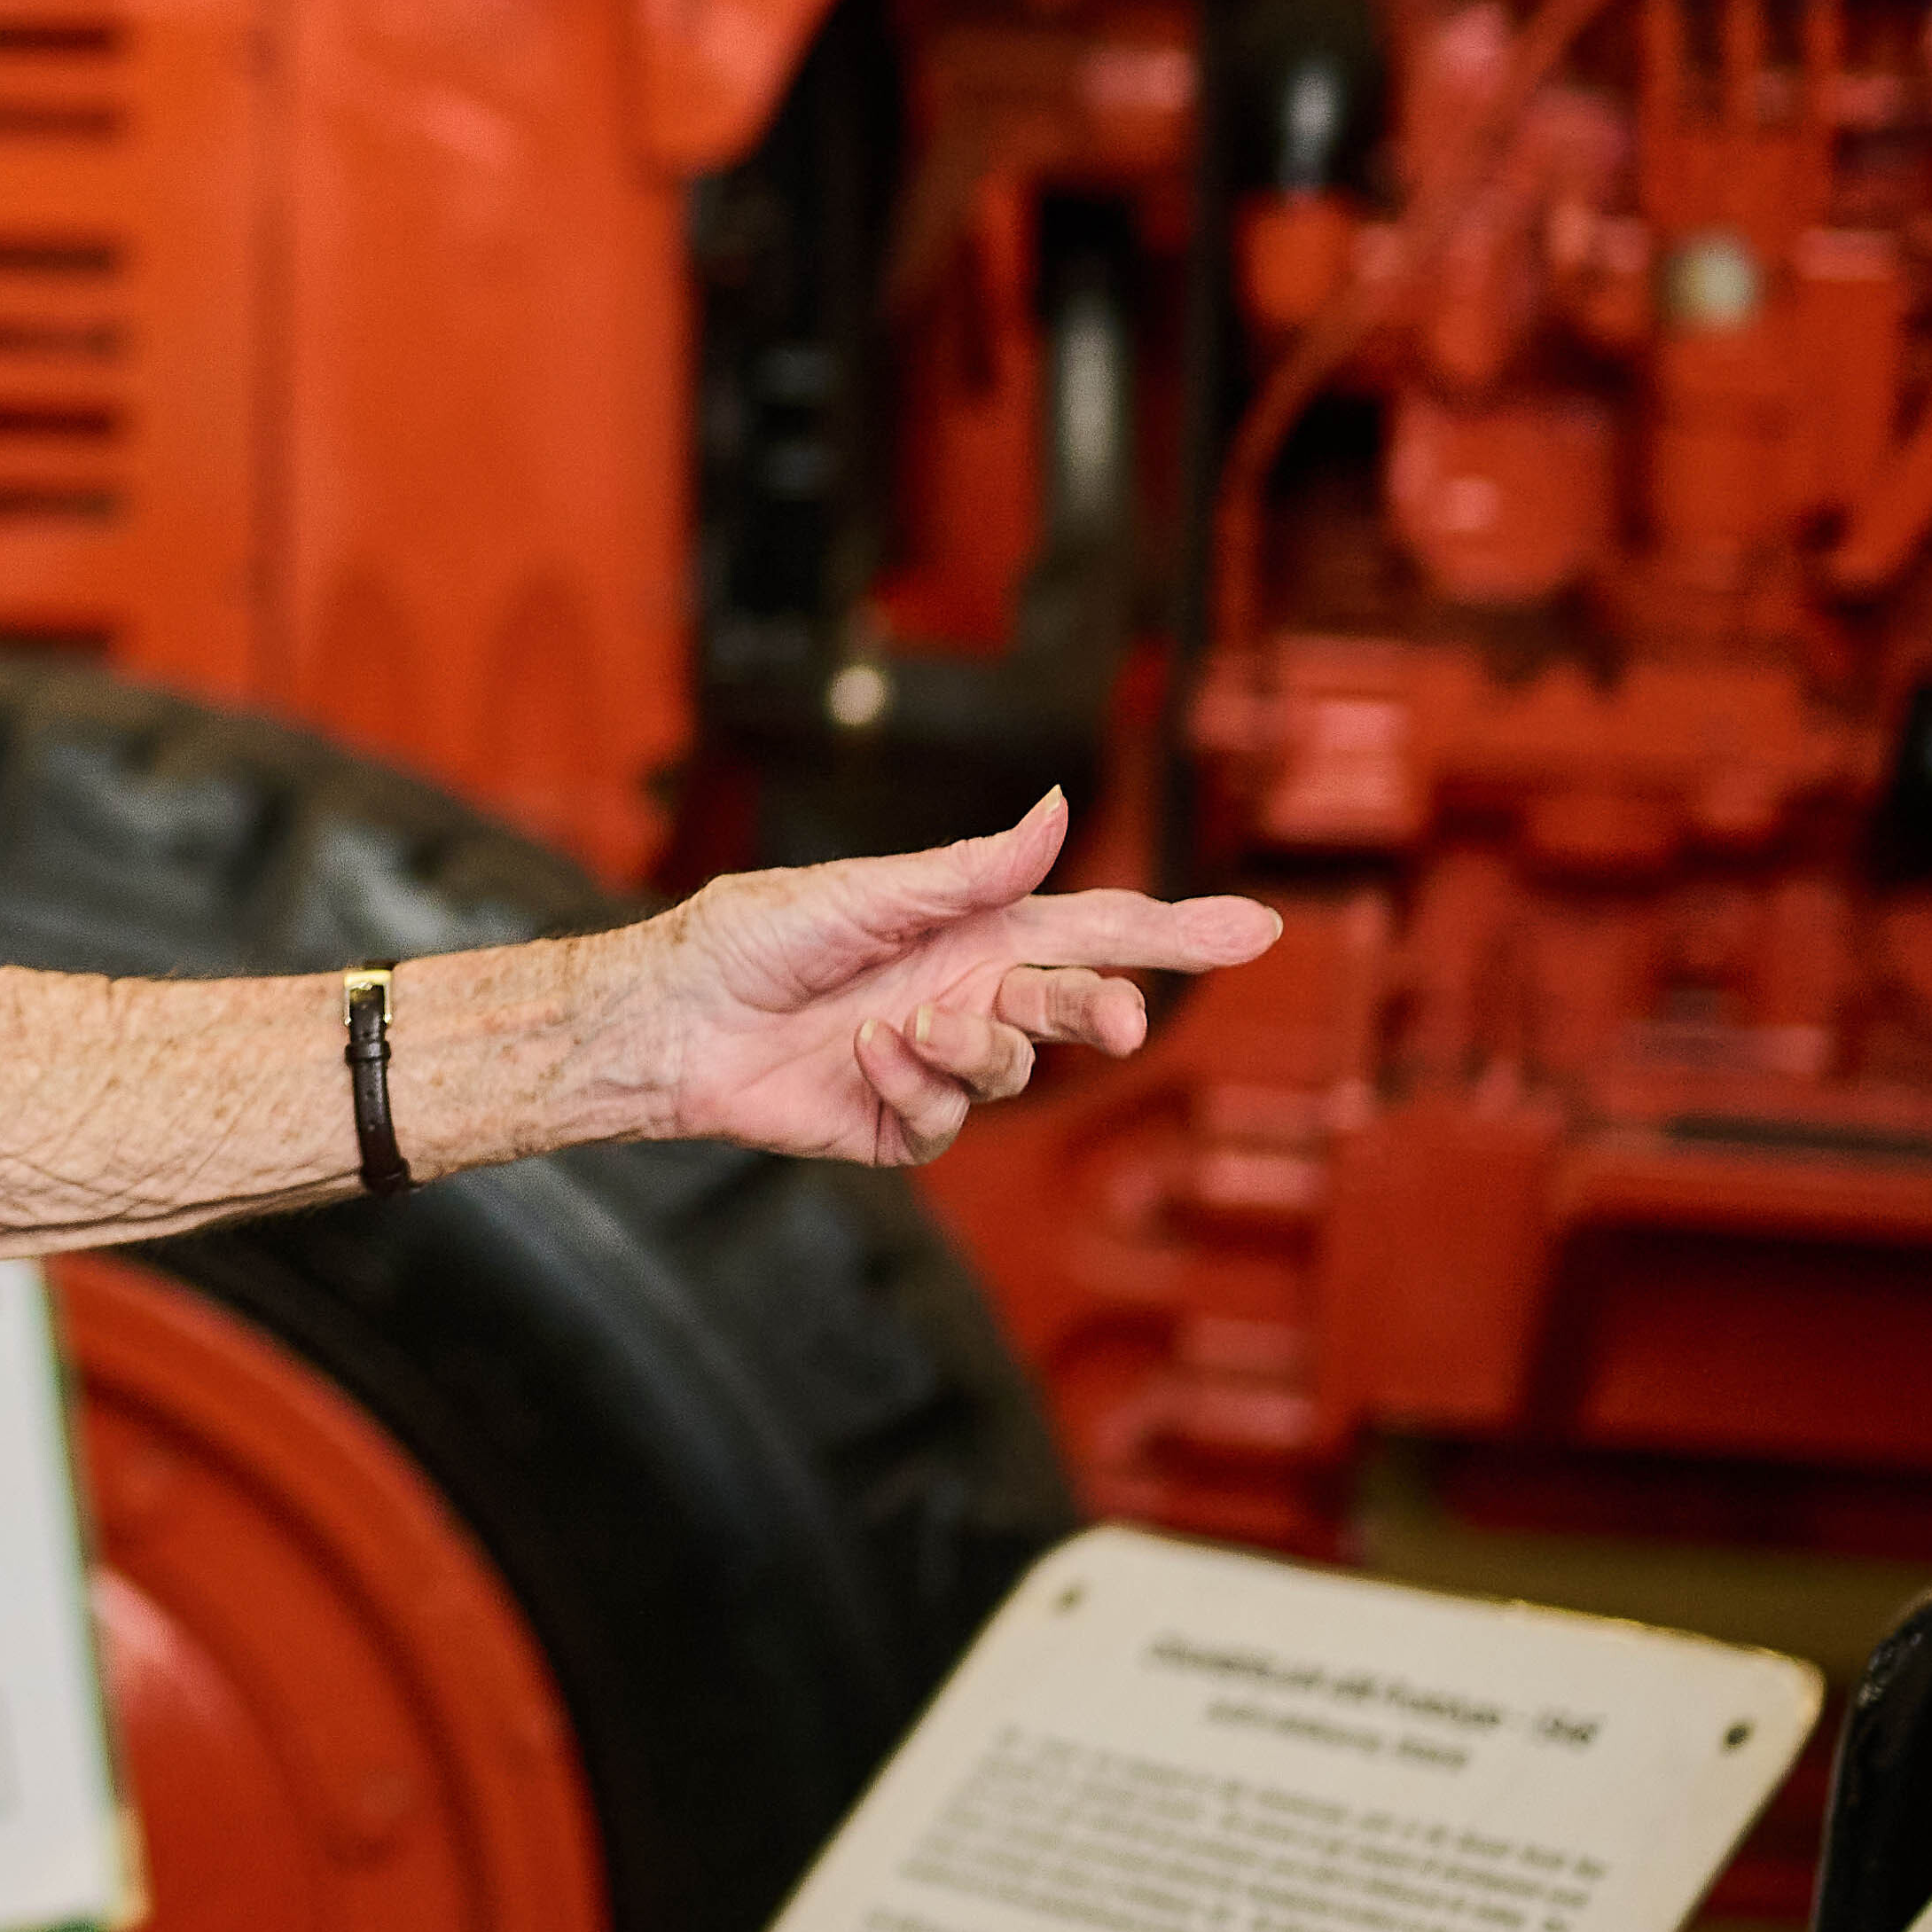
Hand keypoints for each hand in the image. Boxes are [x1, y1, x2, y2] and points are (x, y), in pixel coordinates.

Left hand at [589, 791, 1274, 1163]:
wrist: (673, 1015)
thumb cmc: (752, 934)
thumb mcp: (864, 892)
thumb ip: (968, 871)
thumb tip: (1058, 808)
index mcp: (971, 929)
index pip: (1093, 928)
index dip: (1175, 931)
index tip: (1258, 927)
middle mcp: (966, 994)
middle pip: (1077, 1004)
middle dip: (1105, 1008)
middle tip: (1119, 1018)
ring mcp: (938, 1063)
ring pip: (1014, 1067)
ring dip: (972, 1045)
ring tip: (902, 1023)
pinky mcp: (902, 1123)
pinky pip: (947, 1118)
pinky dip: (913, 1085)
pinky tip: (863, 1056)